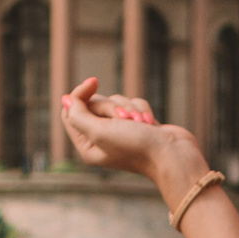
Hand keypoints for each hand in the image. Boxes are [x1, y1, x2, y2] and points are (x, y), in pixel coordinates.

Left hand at [61, 84, 206, 201]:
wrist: (173, 154)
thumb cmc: (136, 147)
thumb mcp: (100, 131)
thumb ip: (78, 115)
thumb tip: (66, 99)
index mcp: (88, 146)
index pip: (70, 112)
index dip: (80, 95)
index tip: (93, 83)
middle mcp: (102, 139)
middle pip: (94, 104)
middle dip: (112, 106)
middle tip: (125, 120)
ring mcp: (121, 132)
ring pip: (115, 101)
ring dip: (130, 109)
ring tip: (141, 125)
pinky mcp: (138, 124)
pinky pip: (133, 103)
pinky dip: (142, 110)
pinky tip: (151, 124)